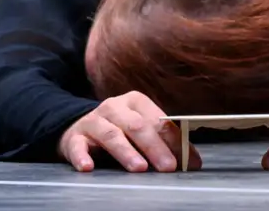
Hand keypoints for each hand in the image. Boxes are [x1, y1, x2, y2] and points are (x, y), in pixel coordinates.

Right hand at [57, 91, 197, 172]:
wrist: (79, 128)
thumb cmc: (119, 130)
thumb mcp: (142, 131)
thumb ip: (165, 142)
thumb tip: (193, 162)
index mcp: (135, 101)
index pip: (159, 121)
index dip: (174, 141)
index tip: (186, 161)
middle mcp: (114, 107)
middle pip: (137, 126)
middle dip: (154, 147)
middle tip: (168, 167)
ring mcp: (93, 121)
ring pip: (111, 134)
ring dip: (126, 151)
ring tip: (139, 168)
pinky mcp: (74, 137)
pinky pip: (78, 146)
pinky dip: (82, 156)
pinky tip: (88, 167)